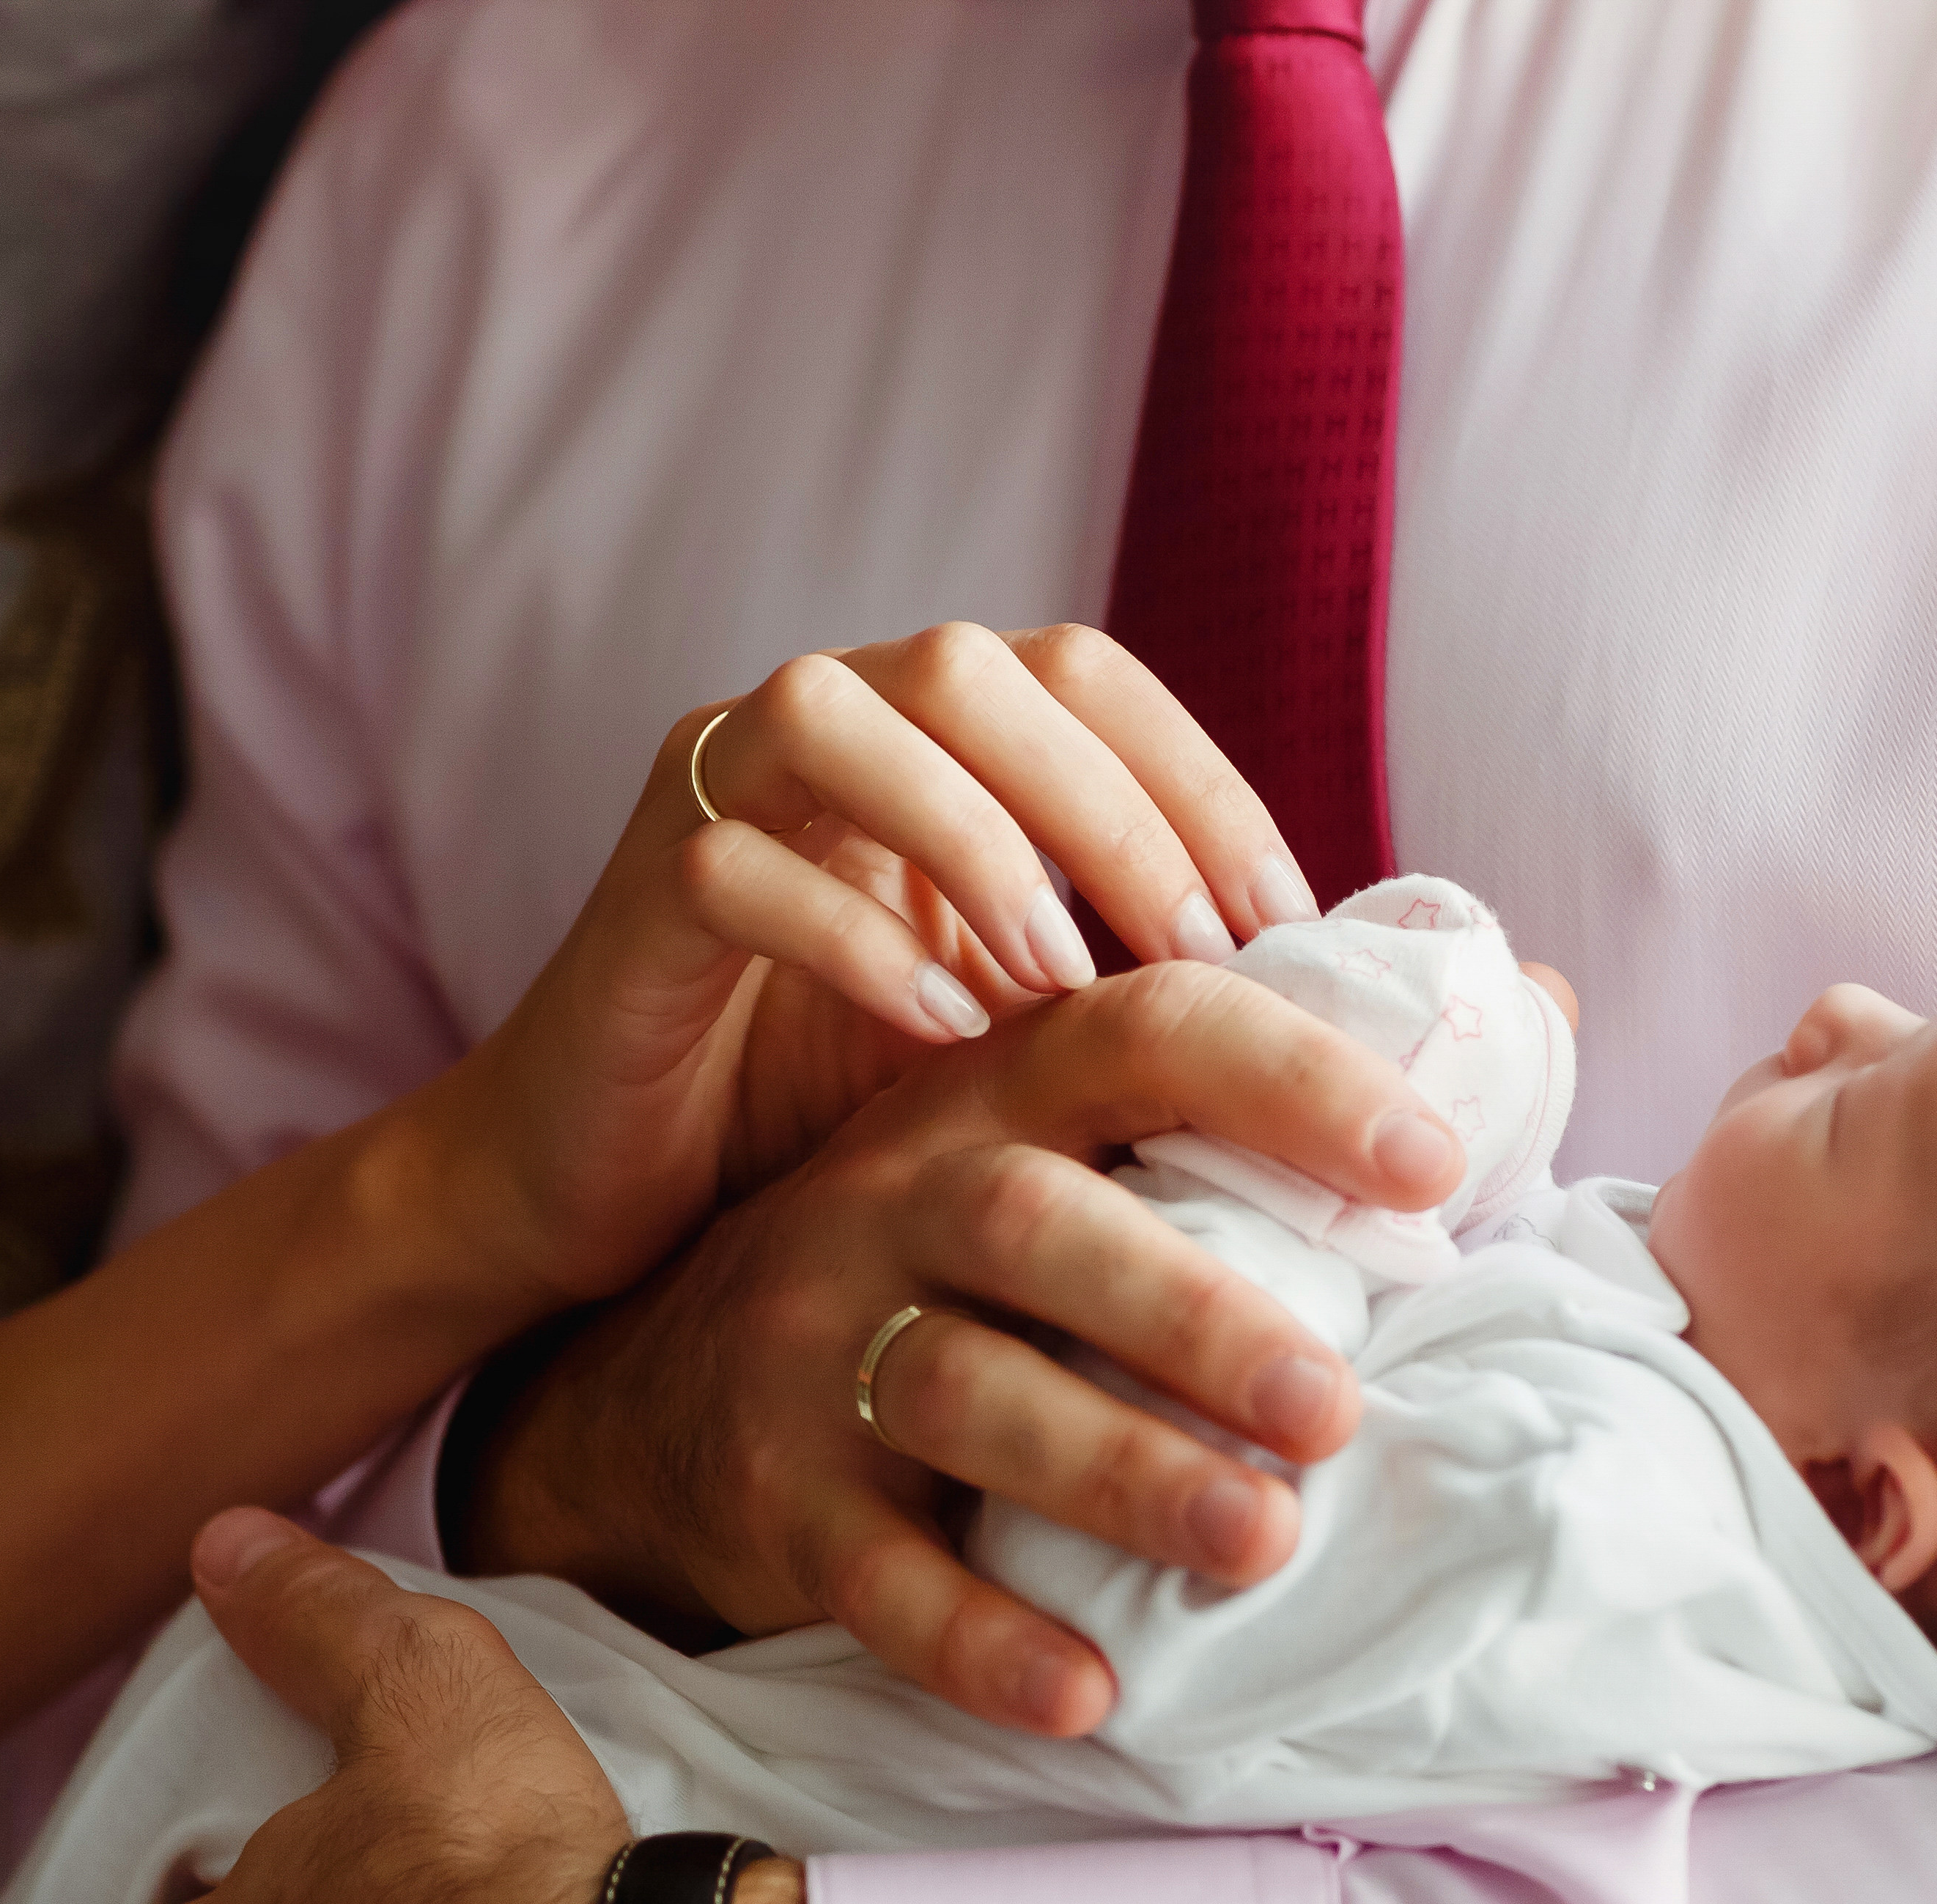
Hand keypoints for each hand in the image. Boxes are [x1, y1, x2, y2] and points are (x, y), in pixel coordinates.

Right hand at [427, 623, 1329, 1309]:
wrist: (614, 1203)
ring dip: (970, 842)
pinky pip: (732, 862)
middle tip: (1197, 958)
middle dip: (1106, 805)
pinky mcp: (634, 896)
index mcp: (922, 739)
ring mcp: (709, 794)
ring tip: (1058, 989)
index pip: (1082, 675)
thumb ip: (1123, 985)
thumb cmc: (826, 1110)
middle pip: (970, 667)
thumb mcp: (1009, 1036)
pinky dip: (851, 940)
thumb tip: (1322, 1005)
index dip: (1196, 777)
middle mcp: (815, 729)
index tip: (1289, 925)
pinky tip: (938, 1037)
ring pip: (830, 713)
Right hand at [464, 966, 1464, 1734]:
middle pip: (1035, 1225)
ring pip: (958, 1391)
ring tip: (1258, 1541)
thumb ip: (1277, 1089)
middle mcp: (898, 1197)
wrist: (654, 1395)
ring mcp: (817, 1346)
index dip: (1289, 1082)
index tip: (1433, 1164)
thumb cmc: (950, 1270)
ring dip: (1114, 1470)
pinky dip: (976, 1637)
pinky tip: (1087, 1693)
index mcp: (1001, 1093)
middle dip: (1192, 1316)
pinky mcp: (773, 1496)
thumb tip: (1530, 1001)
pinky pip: (871, 1573)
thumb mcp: (1068, 1150)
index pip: (1143, 1032)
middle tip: (1336, 1406)